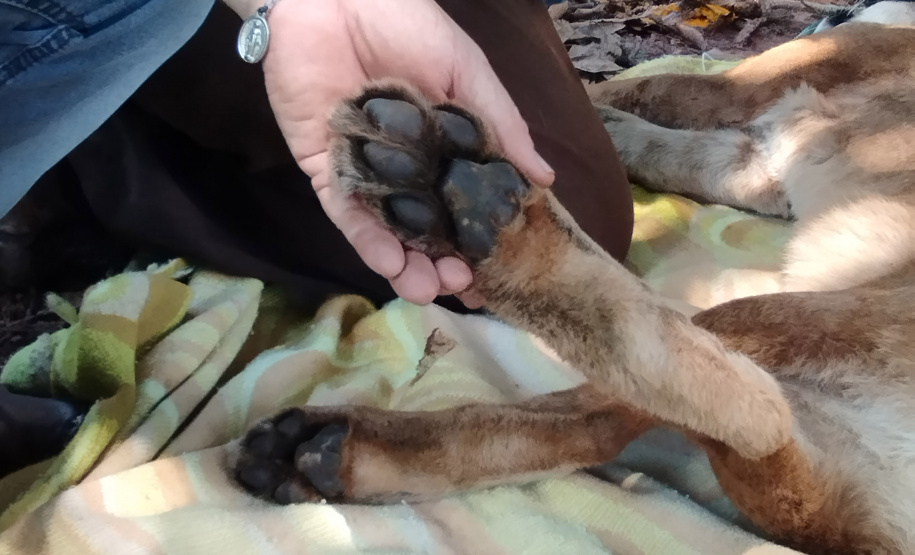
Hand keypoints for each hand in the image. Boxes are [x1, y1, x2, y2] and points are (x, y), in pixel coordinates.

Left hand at [259, 0, 553, 304]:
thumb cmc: (407, 24)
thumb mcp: (467, 73)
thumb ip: (501, 126)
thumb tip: (545, 181)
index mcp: (442, 148)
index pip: (462, 205)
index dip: (476, 239)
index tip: (494, 269)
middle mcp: (404, 168)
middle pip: (423, 228)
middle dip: (439, 261)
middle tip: (458, 286)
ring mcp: (364, 171)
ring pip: (384, 230)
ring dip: (403, 264)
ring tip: (425, 289)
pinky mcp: (324, 168)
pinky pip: (344, 211)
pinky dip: (365, 239)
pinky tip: (389, 262)